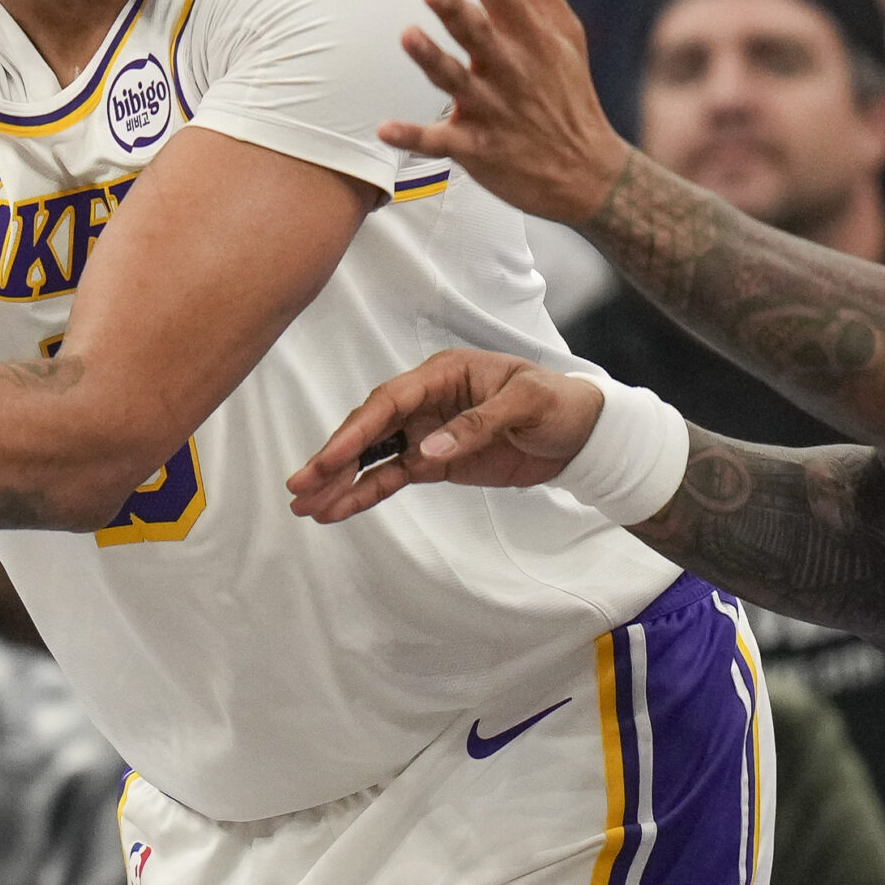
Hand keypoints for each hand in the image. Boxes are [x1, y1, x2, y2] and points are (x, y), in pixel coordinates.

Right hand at [286, 348, 604, 522]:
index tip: (331, 458)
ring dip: (340, 480)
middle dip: (334, 458)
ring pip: (372, 457)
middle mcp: (426, 402)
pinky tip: (337, 510)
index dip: (357, 430)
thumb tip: (428, 451)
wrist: (584, 434)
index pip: (389, 401)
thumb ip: (477, 425)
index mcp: (443, 375)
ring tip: (305, 505)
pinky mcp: (435, 463)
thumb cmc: (558, 402)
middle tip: (300, 485)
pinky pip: (392, 477)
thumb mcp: (527, 403)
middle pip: (369, 429)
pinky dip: (365, 494)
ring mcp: (427, 433)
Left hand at [385, 0, 632, 226]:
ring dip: (432, 61)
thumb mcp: (563, 31)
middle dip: (456, 10)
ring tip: (408, 36)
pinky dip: (414, 138)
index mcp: (527, 35)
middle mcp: (508, 68)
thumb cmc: (567, 90)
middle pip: (477, 34)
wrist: (587, 173)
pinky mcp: (479, 149)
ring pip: (456, 83)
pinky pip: (441, 142)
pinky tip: (384, 128)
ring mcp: (493, 110)